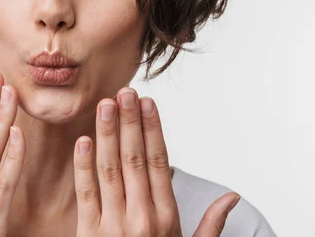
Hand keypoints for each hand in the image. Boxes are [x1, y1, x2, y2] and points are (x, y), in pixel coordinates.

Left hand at [73, 87, 240, 235]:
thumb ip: (210, 225)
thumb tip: (232, 197)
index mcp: (166, 218)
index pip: (159, 164)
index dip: (152, 130)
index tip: (148, 103)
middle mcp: (141, 217)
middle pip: (135, 160)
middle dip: (129, 123)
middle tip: (125, 92)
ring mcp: (113, 225)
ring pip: (110, 170)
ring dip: (107, 135)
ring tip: (105, 106)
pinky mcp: (88, 233)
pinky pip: (85, 194)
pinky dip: (83, 165)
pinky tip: (82, 140)